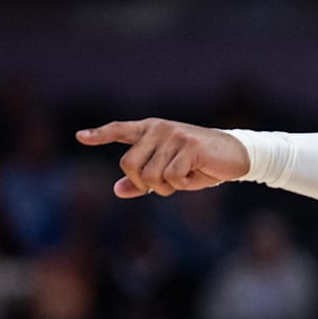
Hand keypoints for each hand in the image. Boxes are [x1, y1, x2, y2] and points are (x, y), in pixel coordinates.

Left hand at [75, 118, 249, 197]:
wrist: (236, 155)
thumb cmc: (201, 164)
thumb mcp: (170, 173)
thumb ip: (143, 180)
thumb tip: (118, 190)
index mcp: (152, 130)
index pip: (120, 130)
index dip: (100, 135)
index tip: (80, 137)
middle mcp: (159, 129)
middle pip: (129, 165)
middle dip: (144, 183)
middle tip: (165, 184)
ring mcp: (174, 135)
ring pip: (151, 176)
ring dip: (167, 187)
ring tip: (184, 177)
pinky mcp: (189, 146)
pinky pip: (172, 177)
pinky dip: (183, 185)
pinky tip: (195, 175)